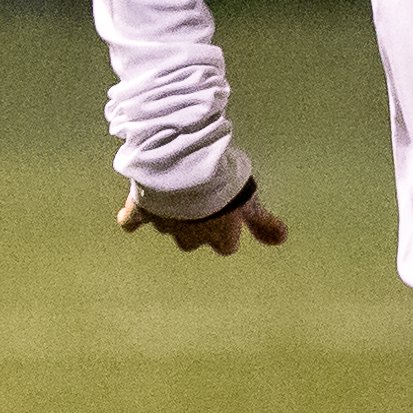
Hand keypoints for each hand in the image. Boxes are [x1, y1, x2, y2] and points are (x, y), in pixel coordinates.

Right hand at [115, 182, 288, 255]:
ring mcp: (164, 225)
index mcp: (218, 237)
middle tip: (200, 198)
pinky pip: (131, 221)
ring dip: (169, 212)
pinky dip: (132, 217)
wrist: (185, 167)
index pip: (226, 246)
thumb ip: (263, 222)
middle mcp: (190, 238)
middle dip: (196, 223)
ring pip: (167, 226)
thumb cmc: (223, 182)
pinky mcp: (141, 211)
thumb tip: (281, 239)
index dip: (227, 231)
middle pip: (193, 239)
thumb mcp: (250, 201)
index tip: (228, 216)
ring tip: (175, 189)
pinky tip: (132, 212)